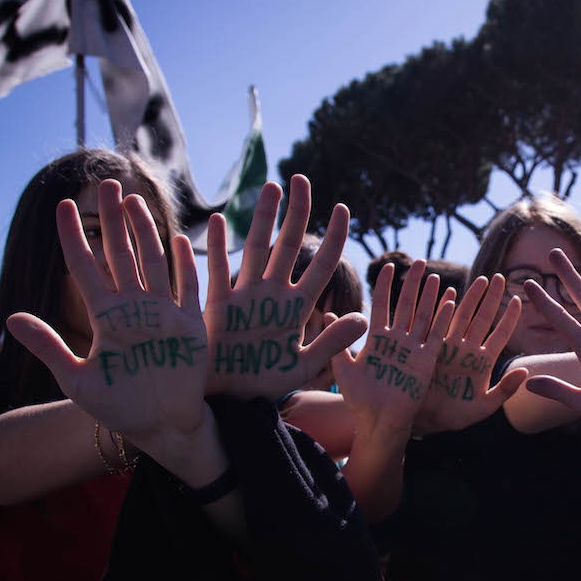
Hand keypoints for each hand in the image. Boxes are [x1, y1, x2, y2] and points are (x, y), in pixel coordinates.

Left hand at [7, 180, 208, 448]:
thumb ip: (48, 346)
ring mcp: (162, 314)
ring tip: (133, 200)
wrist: (160, 427)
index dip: (75, 238)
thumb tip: (12, 317)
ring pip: (152, 262)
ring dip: (144, 231)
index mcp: (105, 318)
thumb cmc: (119, 409)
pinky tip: (181, 238)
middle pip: (120, 254)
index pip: (85, 268)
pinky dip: (186, 265)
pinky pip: (188, 288)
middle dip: (113, 219)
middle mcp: (133, 309)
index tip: (64, 207)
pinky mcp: (189, 326)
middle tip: (106, 184)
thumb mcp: (76, 380)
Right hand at [204, 174, 366, 399]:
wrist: (230, 401)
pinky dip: (217, 247)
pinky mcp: (219, 305)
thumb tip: (362, 317)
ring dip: (263, 218)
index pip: (321, 265)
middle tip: (302, 179)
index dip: (333, 237)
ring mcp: (246, 295)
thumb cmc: (266, 384)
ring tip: (271, 187)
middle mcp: (273, 294)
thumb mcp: (303, 366)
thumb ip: (331, 343)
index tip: (343, 208)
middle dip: (296, 213)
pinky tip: (220, 220)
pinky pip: (218, 271)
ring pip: (257, 248)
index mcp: (297, 307)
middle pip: (287, 245)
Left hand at [333, 260, 453, 429]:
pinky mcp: (426, 362)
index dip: (385, 286)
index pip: (382, 305)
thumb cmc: (358, 400)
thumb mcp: (343, 369)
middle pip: (407, 306)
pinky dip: (443, 321)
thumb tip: (325, 313)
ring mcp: (413, 350)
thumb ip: (337, 343)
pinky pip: (436, 338)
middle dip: (413, 284)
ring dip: (430, 297)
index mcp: (377, 339)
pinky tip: (450, 302)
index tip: (388, 266)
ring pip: (424, 317)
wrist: (377, 422)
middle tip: (420, 261)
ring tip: (435, 276)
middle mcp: (397, 340)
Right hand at [413, 274, 527, 434]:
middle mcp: (468, 350)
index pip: (501, 334)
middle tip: (499, 277)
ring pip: (462, 316)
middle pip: (482, 318)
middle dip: (491, 298)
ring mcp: (449, 347)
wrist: (423, 422)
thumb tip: (525, 372)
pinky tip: (449, 292)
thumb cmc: (454, 417)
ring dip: (471, 297)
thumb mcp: (483, 408)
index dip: (510, 317)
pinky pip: (438, 324)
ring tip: (480, 279)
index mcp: (483, 362)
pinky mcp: (430, 348)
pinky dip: (444, 308)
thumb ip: (504, 391)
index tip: (518, 299)